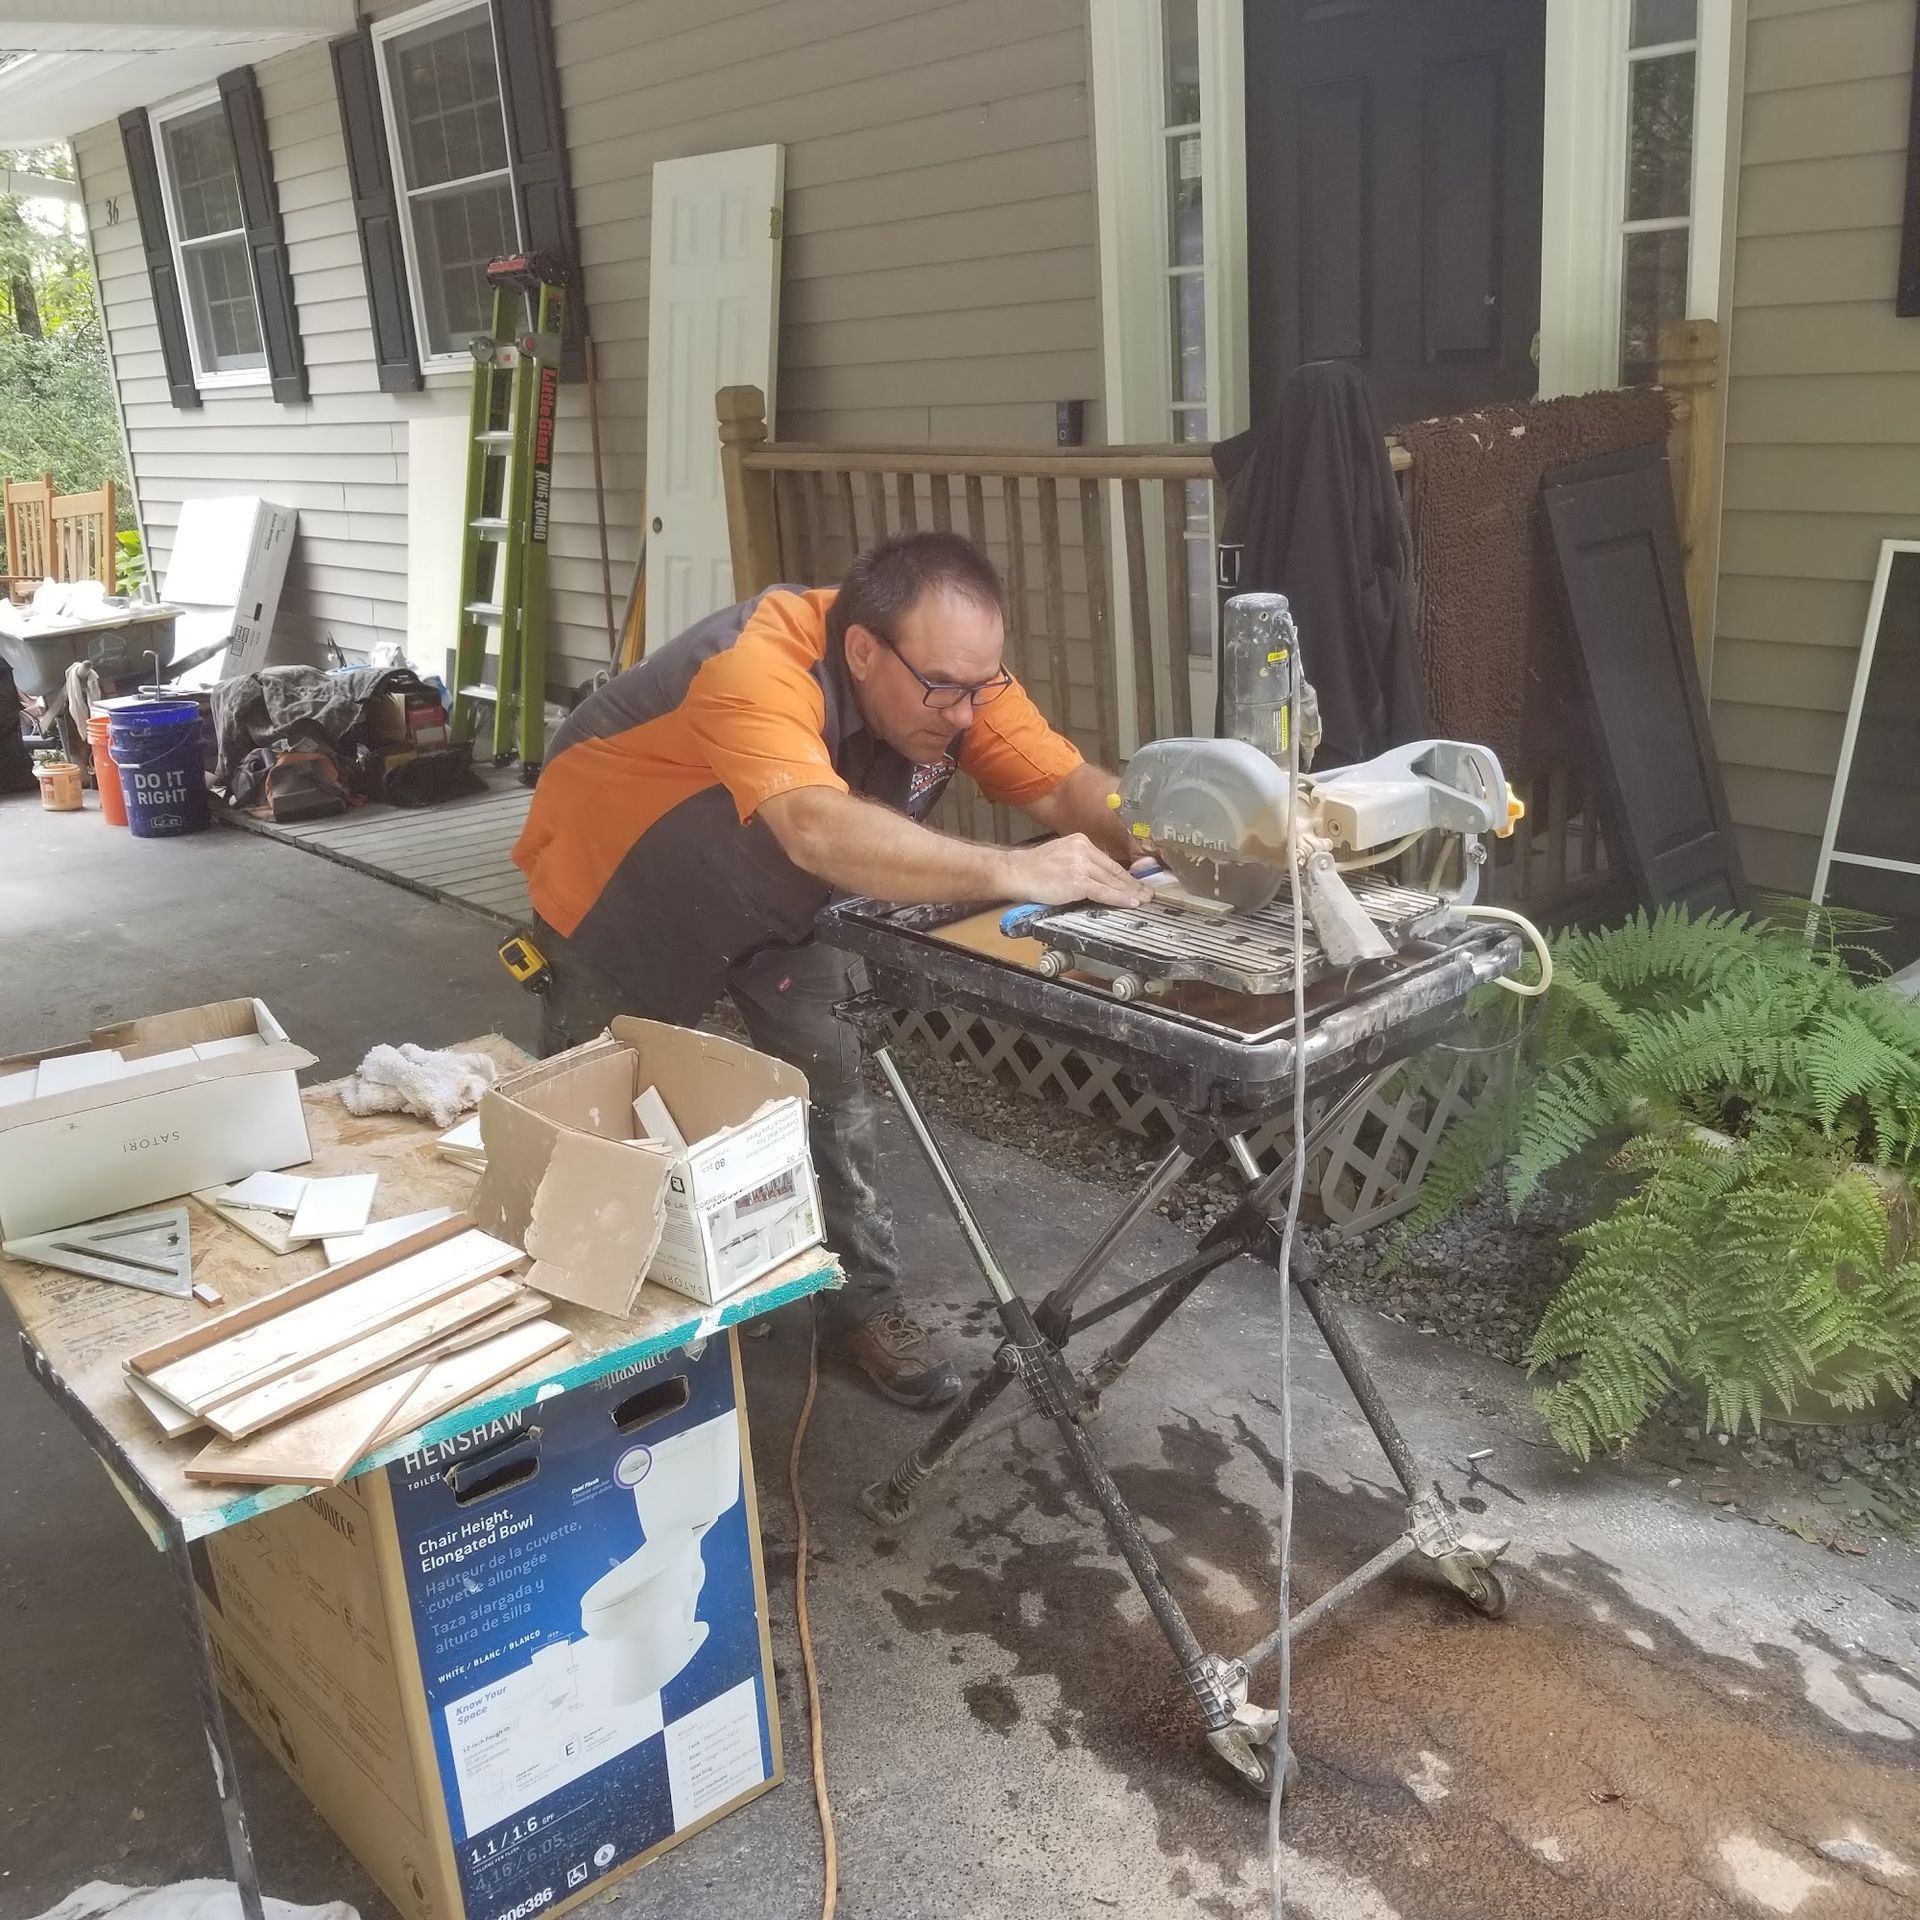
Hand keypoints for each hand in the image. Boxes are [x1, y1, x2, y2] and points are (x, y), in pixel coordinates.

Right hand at [1000, 834, 1152, 908]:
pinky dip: (1119, 898)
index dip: (1124, 874)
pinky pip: (1104, 892)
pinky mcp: (1077, 881)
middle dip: (1132, 884)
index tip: (1136, 882)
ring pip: (1111, 881)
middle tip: (1147, 892)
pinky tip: (1131, 903)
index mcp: (1081, 842)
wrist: (1016, 872)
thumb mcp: (1061, 855)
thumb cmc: (1034, 868)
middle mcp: (1083, 850)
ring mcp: (1081, 865)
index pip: (1107, 861)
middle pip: (1113, 870)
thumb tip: (1098, 877)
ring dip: (1130, 892)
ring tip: (1143, 900)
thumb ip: (1080, 862)